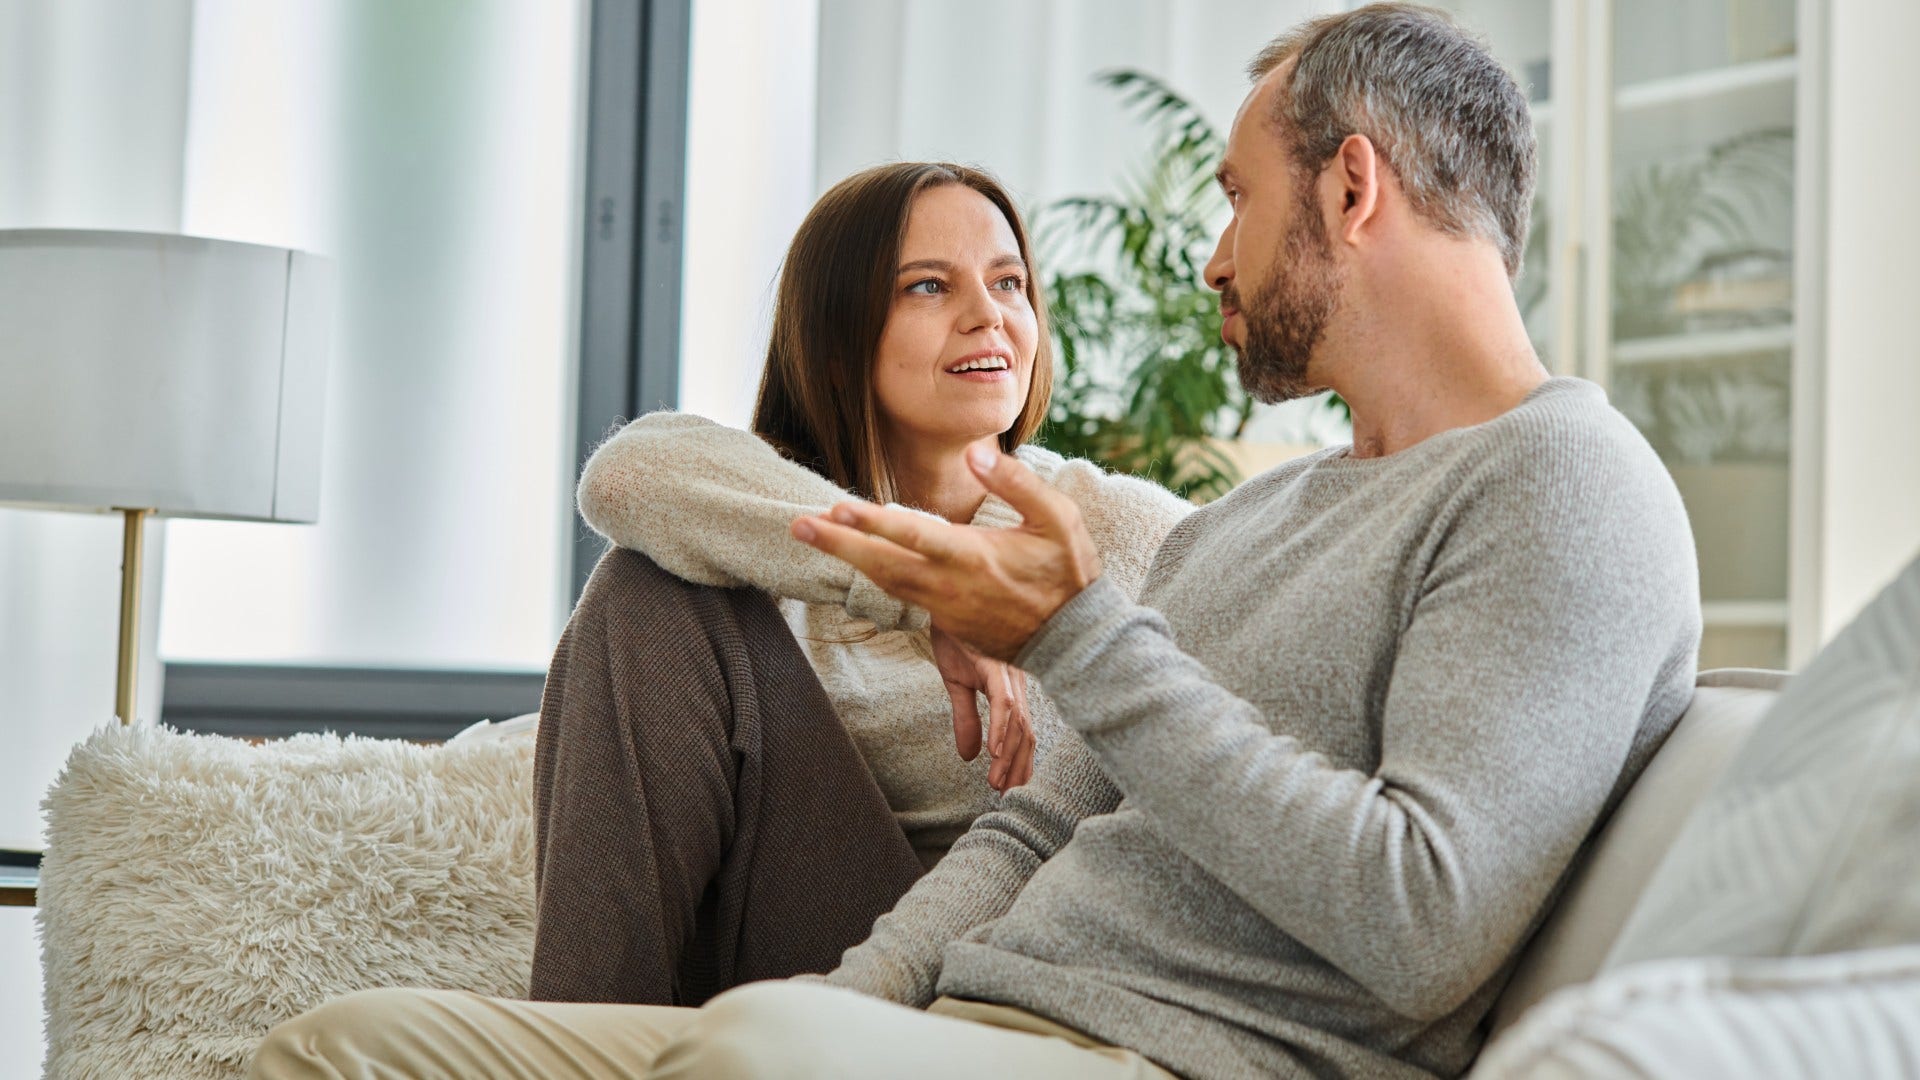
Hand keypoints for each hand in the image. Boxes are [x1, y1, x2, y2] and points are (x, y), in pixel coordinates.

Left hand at [791, 446, 1102, 660]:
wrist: (1075, 640)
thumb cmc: (1068, 573)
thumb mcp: (1058, 519)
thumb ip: (1017, 483)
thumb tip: (975, 453)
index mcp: (974, 556)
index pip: (914, 535)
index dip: (873, 522)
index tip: (838, 507)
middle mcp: (950, 585)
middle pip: (882, 564)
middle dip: (837, 545)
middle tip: (798, 525)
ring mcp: (945, 607)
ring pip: (885, 582)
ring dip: (846, 559)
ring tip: (813, 534)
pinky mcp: (945, 622)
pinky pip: (900, 594)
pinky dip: (873, 575)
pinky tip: (853, 558)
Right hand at [931, 625, 1033, 791]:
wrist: (946, 601)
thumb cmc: (955, 639)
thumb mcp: (956, 685)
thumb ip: (966, 720)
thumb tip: (968, 757)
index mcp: (1010, 689)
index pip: (1023, 733)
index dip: (1021, 763)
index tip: (1011, 789)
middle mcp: (1016, 683)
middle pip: (1026, 734)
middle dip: (1019, 768)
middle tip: (1008, 796)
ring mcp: (1007, 673)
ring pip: (1016, 723)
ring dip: (1008, 756)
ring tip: (998, 782)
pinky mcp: (993, 665)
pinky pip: (1002, 700)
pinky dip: (1000, 727)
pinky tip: (994, 750)